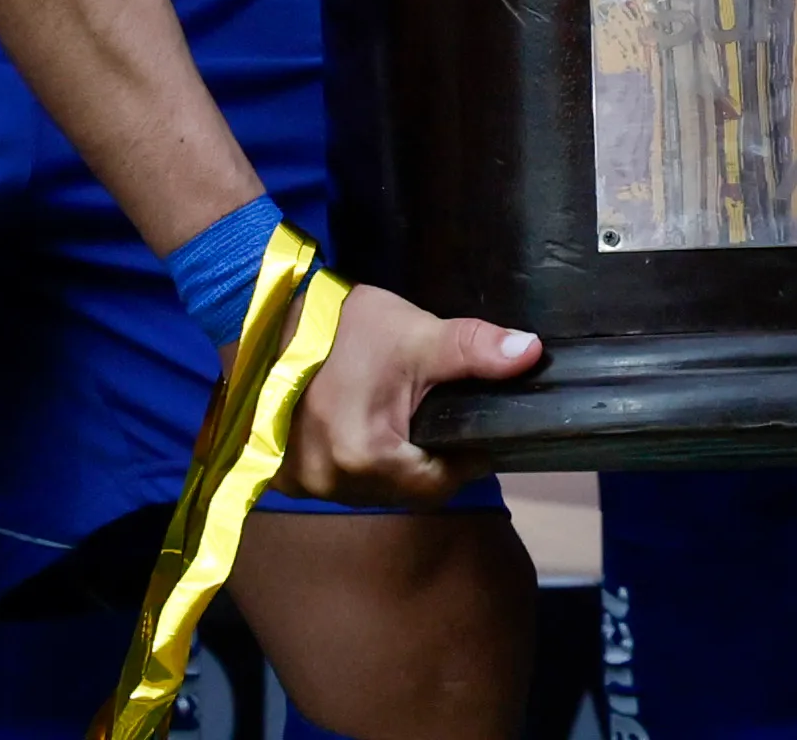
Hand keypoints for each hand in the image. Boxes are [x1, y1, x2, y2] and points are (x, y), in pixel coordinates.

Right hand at [277, 275, 538, 502]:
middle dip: (424, 459)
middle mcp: (330, 480)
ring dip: (388, 462)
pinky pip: (337, 479)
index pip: (440, 482)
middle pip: (405, 488)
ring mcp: (300, 481)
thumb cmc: (342, 323)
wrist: (265, 308)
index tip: (466, 427)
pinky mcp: (281, 474)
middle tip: (429, 415)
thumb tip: (531, 353)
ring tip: (393, 417)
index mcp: (366, 456)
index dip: (462, 457)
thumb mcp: (417, 334)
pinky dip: (353, 459)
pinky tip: (358, 424)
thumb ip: (476, 350)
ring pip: (371, 487)